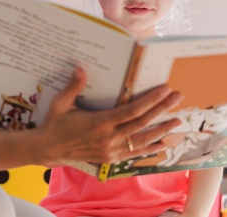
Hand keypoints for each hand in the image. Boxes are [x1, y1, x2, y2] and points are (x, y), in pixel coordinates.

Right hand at [35, 67, 183, 166]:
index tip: (165, 90)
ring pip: (142, 140)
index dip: (151, 100)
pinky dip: (150, 148)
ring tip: (177, 121)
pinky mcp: (110, 158)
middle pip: (142, 123)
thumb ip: (73, 86)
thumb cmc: (55, 123)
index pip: (132, 111)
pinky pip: (134, 153)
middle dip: (163, 110)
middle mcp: (108, 138)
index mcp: (99, 123)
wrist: (48, 150)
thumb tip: (80, 67)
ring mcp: (110, 150)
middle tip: (179, 98)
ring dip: (162, 130)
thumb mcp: (60, 103)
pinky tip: (163, 143)